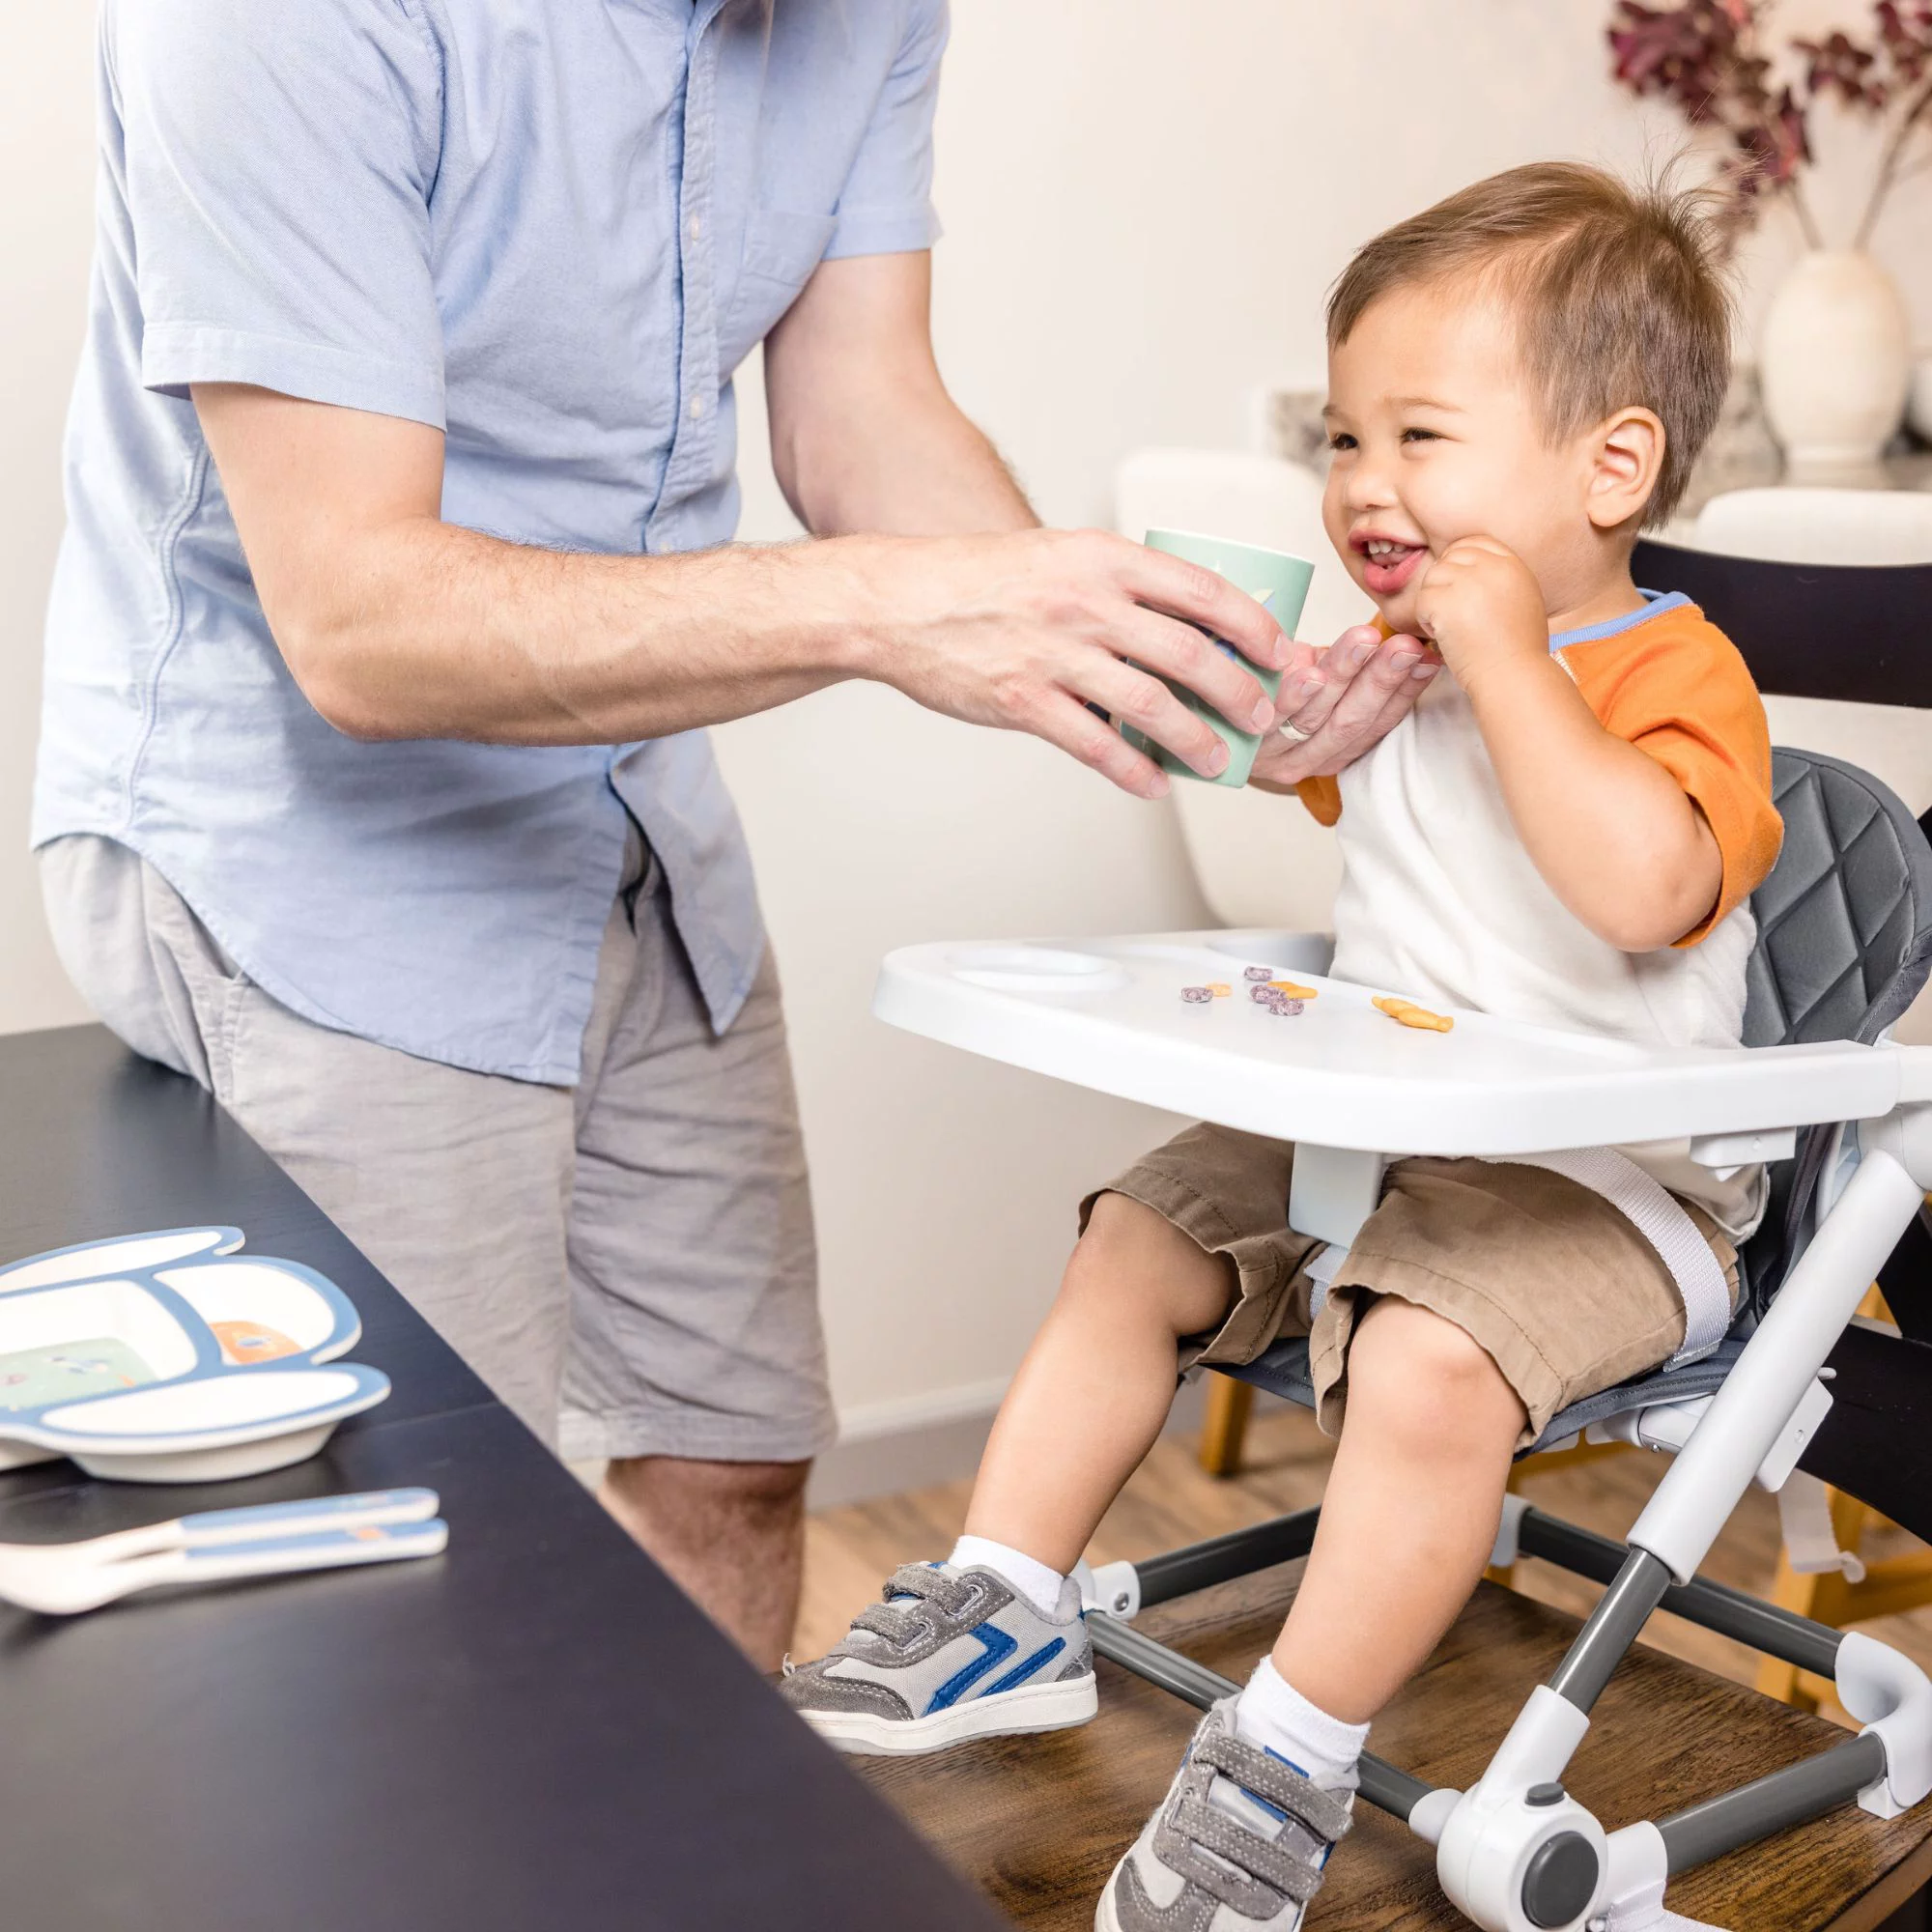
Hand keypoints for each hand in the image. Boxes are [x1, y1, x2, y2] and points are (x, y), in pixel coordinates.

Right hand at [856, 528, 1290, 797]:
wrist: (901, 604)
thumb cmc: (982, 581)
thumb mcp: (1061, 556)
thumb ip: (1120, 585)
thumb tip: (1188, 625)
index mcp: (1102, 558)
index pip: (1202, 591)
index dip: (1253, 627)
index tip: (1279, 652)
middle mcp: (1084, 603)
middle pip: (1189, 654)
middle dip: (1239, 693)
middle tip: (1262, 716)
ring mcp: (1054, 655)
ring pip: (1151, 706)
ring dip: (1197, 741)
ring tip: (1219, 761)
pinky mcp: (1024, 701)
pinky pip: (1095, 746)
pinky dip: (1133, 771)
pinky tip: (1154, 784)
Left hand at [1247, 624, 1439, 789]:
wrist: (1215, 719)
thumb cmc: (1276, 690)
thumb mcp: (1323, 680)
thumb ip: (1357, 665)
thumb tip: (1415, 637)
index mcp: (1341, 747)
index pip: (1382, 720)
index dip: (1407, 689)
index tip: (1428, 656)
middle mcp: (1311, 758)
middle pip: (1352, 720)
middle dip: (1382, 679)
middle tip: (1404, 647)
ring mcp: (1274, 754)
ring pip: (1316, 716)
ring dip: (1344, 676)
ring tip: (1364, 643)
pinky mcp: (1241, 743)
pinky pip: (1269, 716)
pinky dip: (1291, 694)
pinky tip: (1309, 672)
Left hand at [1411, 535, 1546, 690]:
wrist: (1514, 676)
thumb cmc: (1517, 651)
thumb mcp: (1523, 600)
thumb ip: (1500, 579)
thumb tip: (1469, 571)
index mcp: (1513, 565)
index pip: (1475, 542)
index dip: (1459, 560)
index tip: (1457, 585)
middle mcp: (1492, 567)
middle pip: (1450, 556)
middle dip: (1445, 582)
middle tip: (1453, 612)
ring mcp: (1469, 582)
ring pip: (1433, 577)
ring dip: (1435, 601)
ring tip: (1452, 627)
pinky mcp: (1447, 601)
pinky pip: (1423, 600)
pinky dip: (1427, 620)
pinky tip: (1445, 636)